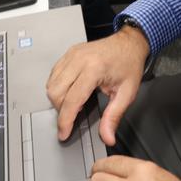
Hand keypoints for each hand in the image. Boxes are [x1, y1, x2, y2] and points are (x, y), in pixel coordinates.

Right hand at [46, 24, 148, 145]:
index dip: (65, 120)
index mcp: (94, 69)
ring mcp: (71, 55)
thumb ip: (114, 116)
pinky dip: (58, 87)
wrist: (129, 43)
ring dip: (59, 99)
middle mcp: (79, 60)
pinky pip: (54, 75)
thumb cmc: (129, 64)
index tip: (64, 133)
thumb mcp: (127, 93)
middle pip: (56, 93)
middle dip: (62, 110)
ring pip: (51, 84)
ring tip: (76, 103)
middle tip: (75, 116)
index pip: (72, 100)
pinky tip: (72, 91)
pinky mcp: (68, 54)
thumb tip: (107, 137)